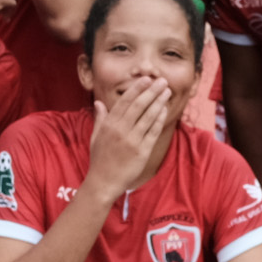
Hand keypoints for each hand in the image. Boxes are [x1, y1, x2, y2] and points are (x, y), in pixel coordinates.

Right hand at [86, 71, 175, 191]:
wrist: (103, 182)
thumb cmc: (99, 159)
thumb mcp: (95, 137)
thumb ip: (100, 119)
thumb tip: (99, 103)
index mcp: (109, 125)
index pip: (124, 101)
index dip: (137, 89)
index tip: (146, 80)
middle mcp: (120, 130)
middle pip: (138, 105)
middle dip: (151, 91)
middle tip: (161, 81)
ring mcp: (132, 140)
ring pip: (148, 116)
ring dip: (159, 102)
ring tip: (167, 92)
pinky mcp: (142, 151)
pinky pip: (153, 131)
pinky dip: (159, 119)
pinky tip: (165, 110)